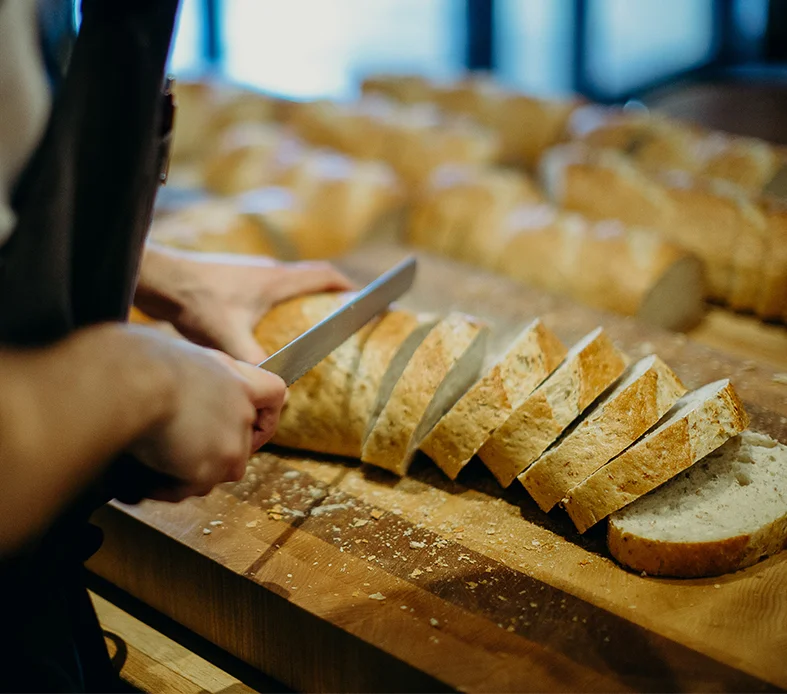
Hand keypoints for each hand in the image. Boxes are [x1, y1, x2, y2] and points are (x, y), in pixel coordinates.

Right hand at [127, 331, 285, 501]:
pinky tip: (144, 476)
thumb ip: (187, 374)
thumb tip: (164, 381)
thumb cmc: (135, 360)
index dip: (264, 414)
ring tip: (152, 463)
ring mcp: (231, 441)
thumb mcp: (171, 354)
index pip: (273, 394)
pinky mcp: (211, 468)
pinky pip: (189, 488)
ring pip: (219, 471)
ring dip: (189, 472)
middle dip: (213, 454)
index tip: (250, 424)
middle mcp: (240, 408)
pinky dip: (167, 486)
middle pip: (242, 444)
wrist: (128, 381)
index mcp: (232, 374)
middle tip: (179, 453)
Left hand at [135, 245, 352, 362]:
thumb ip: (255, 361)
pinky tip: (268, 324)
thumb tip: (279, 387)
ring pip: (287, 282)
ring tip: (308, 320)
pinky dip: (280, 301)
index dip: (346, 286)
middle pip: (309, 277)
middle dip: (328, 293)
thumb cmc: (197, 302)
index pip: (323, 275)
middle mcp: (267, 271)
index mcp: (276, 280)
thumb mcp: (229, 337)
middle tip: (339, 312)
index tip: (363, 298)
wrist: (161, 279)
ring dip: (302, 296)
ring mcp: (250, 272)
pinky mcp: (234, 278)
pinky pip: (268, 287)